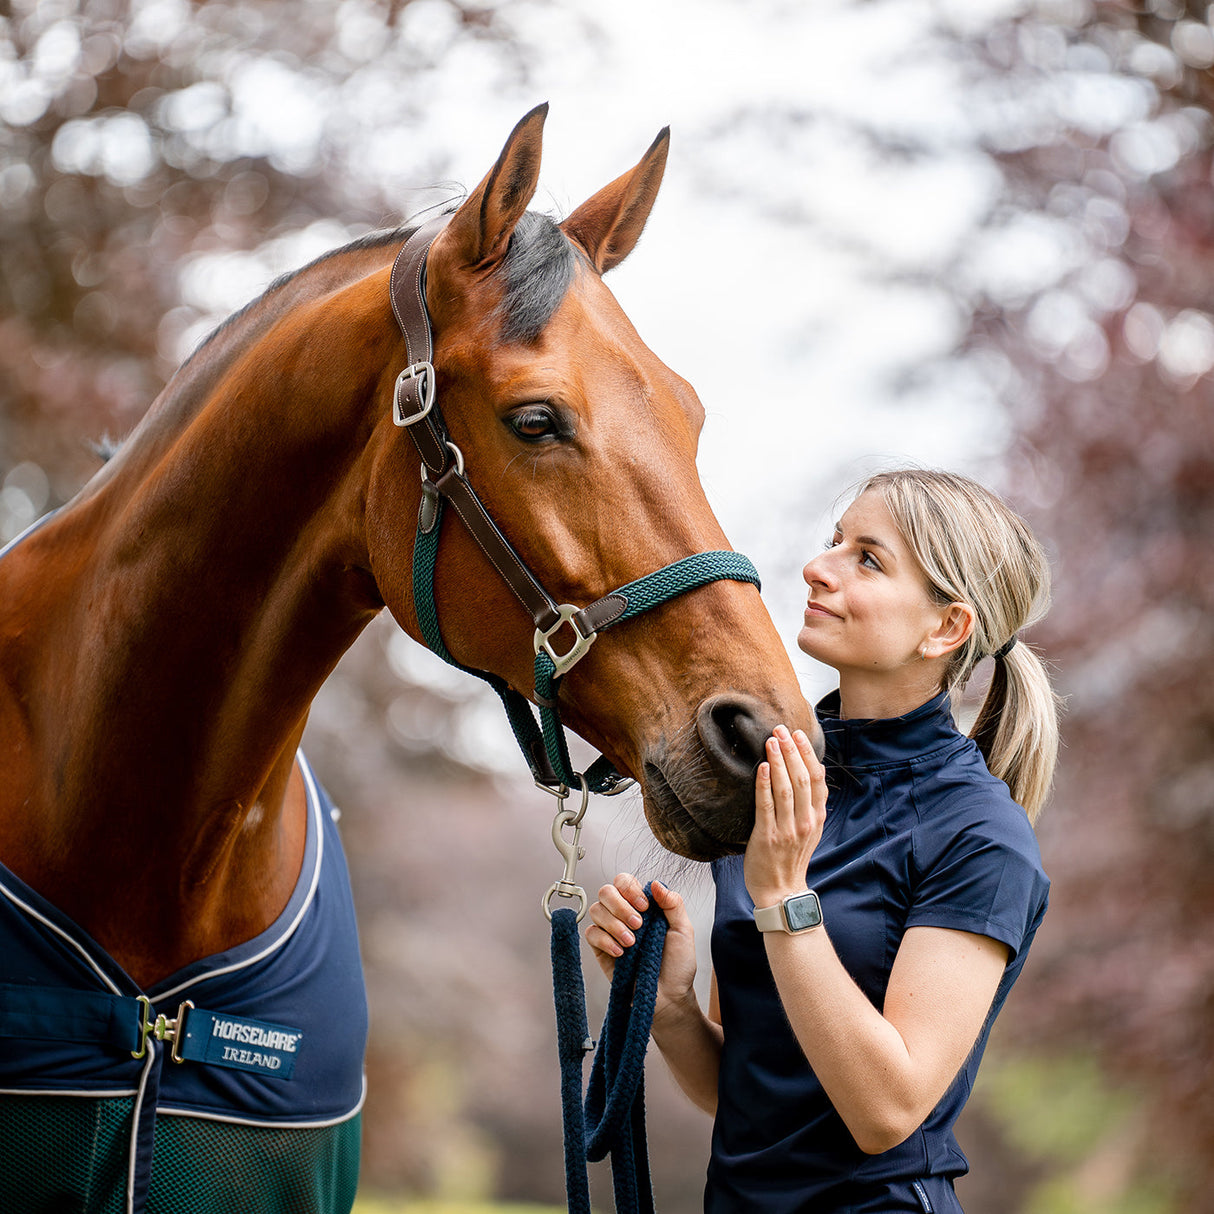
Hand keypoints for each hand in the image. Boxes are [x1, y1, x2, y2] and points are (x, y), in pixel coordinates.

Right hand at [586, 873, 698, 1023]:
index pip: (625, 881)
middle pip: (606, 891)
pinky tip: (620, 952)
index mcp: (643, 906)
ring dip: (614, 924)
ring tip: (632, 943)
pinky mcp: (601, 950)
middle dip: (620, 906)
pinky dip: (604, 940)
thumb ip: (673, 904)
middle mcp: (624, 914)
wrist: (669, 997)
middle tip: (638, 925)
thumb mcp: (683, 931)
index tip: (644, 906)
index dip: (630, 889)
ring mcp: (611, 931)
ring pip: (596, 910)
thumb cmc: (678, 966)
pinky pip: (591, 934)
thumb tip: (656, 884)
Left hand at [744, 724, 827, 908]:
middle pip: (801, 778)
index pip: (816, 779)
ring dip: (778, 761)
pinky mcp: (767, 836)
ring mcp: (787, 830)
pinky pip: (766, 805)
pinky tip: (762, 766)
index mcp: (817, 818)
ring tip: (771, 740)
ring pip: (785, 788)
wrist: (780, 892)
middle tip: (781, 729)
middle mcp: (805, 822)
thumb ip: (809, 805)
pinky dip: (764, 783)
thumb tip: (803, 773)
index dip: (808, 754)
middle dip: (791, 750)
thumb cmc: (790, 859)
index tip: (798, 734)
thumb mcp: (808, 831)